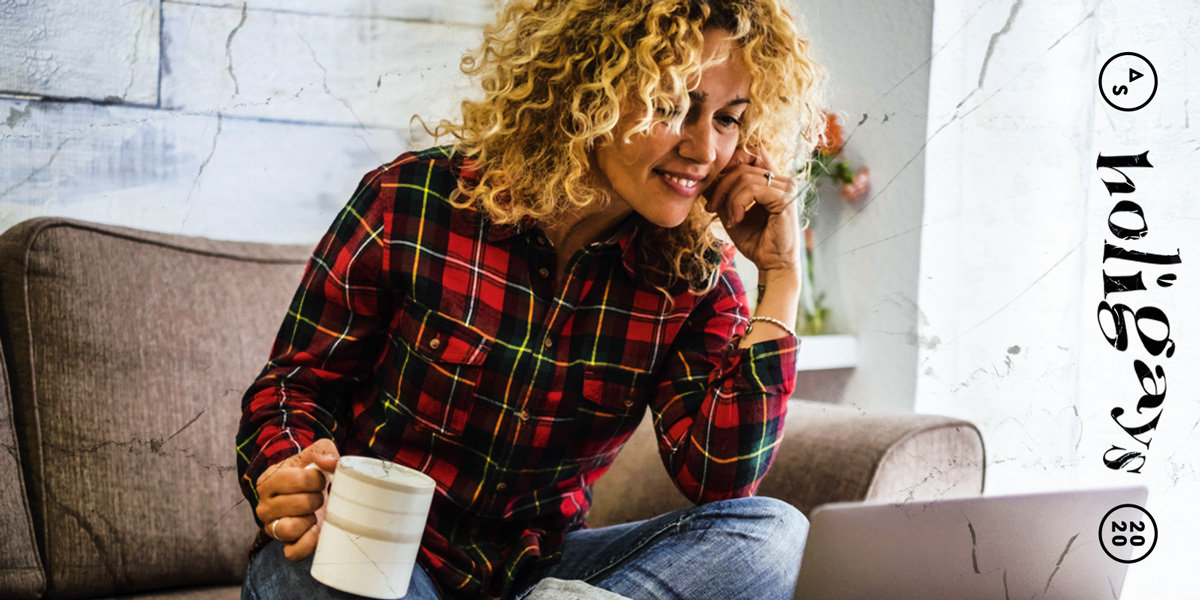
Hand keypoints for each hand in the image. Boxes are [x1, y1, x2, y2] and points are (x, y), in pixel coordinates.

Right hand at [254, 438, 339, 560]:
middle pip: (297, 504)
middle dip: (316, 498)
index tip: (320, 478)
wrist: (308, 492)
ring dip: (310, 520)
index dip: (316, 479)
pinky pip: (292, 552)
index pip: (296, 480)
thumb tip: (331, 463)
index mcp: (268, 481)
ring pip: (289, 529)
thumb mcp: (314, 454)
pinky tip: (316, 530)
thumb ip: (323, 450)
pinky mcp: (284, 544)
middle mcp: (264, 506)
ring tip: (314, 512)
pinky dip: (307, 543)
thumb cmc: (309, 472)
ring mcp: (272, 527)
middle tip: (318, 495)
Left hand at [704, 146, 800, 274]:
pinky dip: (737, 204)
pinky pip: (752, 189)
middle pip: (744, 161)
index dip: (731, 162)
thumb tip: (704, 180)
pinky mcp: (785, 199)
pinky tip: (736, 220)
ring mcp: (786, 188)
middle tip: (711, 207)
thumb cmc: (756, 242)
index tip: (715, 188)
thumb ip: (723, 196)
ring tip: (729, 219)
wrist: (773, 265)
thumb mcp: (732, 213)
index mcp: (773, 181)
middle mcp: (782, 180)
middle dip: (721, 183)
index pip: (752, 152)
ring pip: (744, 176)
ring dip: (728, 199)